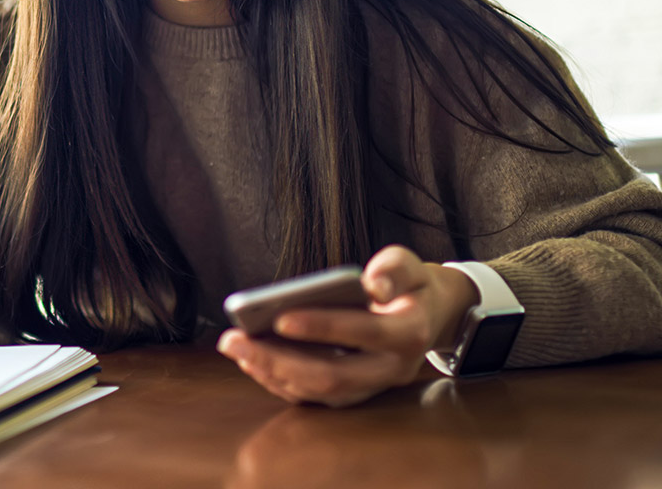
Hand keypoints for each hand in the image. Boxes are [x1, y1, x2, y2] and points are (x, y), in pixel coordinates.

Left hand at [216, 245, 479, 407]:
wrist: (427, 317)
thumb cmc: (410, 285)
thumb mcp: (411, 266)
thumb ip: (394, 268)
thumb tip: (372, 282)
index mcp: (410, 333)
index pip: (365, 332)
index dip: (324, 327)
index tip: (280, 317)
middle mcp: (393, 370)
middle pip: (333, 376)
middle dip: (278, 360)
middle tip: (234, 341)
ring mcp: (373, 387)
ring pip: (319, 392)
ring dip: (272, 373)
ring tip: (235, 348)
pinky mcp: (354, 393)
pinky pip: (314, 397)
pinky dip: (279, 381)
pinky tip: (250, 359)